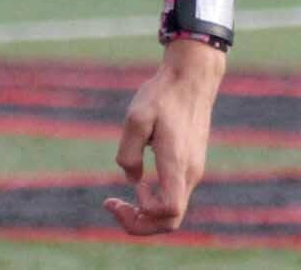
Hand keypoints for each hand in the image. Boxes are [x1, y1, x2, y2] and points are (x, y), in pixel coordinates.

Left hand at [103, 39, 225, 234]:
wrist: (191, 80)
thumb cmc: (161, 96)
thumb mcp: (136, 118)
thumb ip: (129, 151)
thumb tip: (132, 180)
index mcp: (177, 163)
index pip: (169, 210)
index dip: (143, 213)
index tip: (121, 195)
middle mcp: (190, 173)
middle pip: (170, 220)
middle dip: (140, 223)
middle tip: (111, 205)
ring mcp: (192, 171)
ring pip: (173, 211)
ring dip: (145, 213)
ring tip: (118, 201)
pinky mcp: (189, 166)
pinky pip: (173, 196)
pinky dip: (154, 201)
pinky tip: (137, 184)